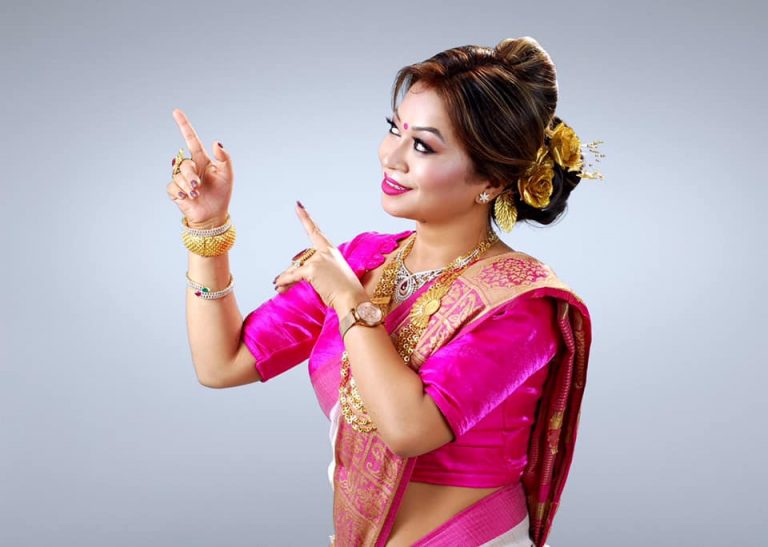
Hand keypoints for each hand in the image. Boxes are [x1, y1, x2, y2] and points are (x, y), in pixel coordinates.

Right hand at [167, 108, 233, 226]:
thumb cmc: (222, 193)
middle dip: (191, 175)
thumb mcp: (227, 175)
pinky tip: (187, 198)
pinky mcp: (176, 191)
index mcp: (202, 160)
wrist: (214, 214)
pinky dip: (180, 192)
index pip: (191, 140)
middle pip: (184, 163)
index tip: (176, 112)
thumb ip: (224, 158)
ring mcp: (182, 179)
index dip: (184, 126)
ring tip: (196, 195)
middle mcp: (191, 167)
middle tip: (199, 186)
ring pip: (177, 175)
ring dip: (188, 186)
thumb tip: (216, 142)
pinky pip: (172, 186)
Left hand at [274, 202, 367, 311]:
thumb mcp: (334, 277)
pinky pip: (293, 275)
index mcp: (332, 251)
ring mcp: (319, 259)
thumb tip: (294, 275)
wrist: (352, 299)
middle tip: (280, 283)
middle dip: (291, 272)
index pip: (316, 232)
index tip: (298, 205)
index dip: (305, 218)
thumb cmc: (346, 292)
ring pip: (295, 268)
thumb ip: (318, 272)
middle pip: (301, 259)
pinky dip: (284, 282)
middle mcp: (325, 252)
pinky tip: (278, 287)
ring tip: (279, 288)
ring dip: (286, 279)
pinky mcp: (312, 269)